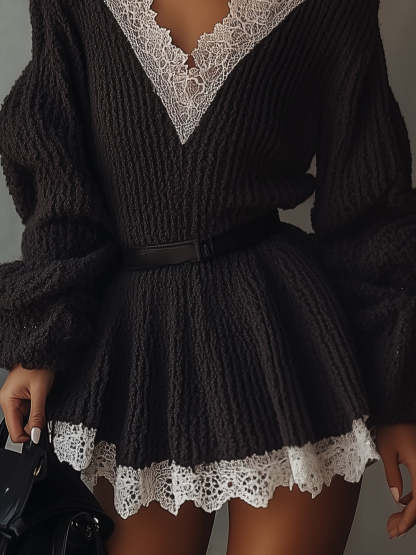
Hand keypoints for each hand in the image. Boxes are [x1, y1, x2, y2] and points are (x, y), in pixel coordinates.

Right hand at [0, 363, 54, 443]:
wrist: (43, 352)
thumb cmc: (39, 365)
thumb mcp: (40, 392)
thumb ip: (37, 415)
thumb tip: (35, 435)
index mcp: (7, 401)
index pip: (14, 431)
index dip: (28, 436)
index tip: (40, 434)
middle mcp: (7, 401)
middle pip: (19, 425)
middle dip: (33, 424)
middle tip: (44, 412)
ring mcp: (14, 399)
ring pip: (24, 418)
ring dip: (36, 415)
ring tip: (43, 401)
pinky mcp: (20, 396)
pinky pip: (28, 410)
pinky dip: (36, 409)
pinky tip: (41, 400)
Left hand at [376, 422, 415, 538]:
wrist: (399, 409)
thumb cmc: (392, 425)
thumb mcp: (387, 451)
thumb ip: (393, 476)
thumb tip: (396, 498)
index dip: (407, 520)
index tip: (395, 530)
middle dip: (408, 520)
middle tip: (391, 529)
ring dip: (410, 511)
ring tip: (393, 519)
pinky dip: (413, 499)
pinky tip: (401, 501)